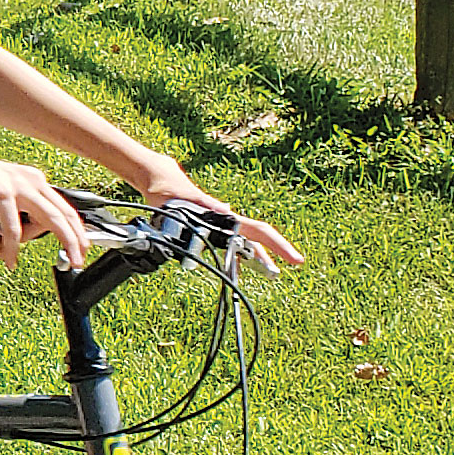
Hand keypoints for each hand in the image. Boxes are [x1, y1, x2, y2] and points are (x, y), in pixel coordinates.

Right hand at [0, 144, 93, 267]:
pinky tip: (7, 258)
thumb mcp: (1, 194)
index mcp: (34, 180)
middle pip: (63, 216)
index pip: (65, 209)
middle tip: (75, 263)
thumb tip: (18, 240)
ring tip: (7, 257)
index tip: (81, 251)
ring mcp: (16, 185)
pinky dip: (10, 247)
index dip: (77, 232)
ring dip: (36, 247)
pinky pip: (12, 228)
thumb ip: (15, 211)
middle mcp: (31, 180)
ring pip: (46, 222)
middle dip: (73, 243)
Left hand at [130, 154, 302, 272]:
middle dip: (269, 256)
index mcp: (223, 217)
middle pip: (253, 240)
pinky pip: (226, 244)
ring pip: (240, 244)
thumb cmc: (170, 190)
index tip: (295, 258)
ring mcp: (217, 225)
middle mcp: (224, 221)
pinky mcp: (207, 227)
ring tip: (268, 272)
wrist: (158, 183)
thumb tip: (227, 209)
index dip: (278, 245)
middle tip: (283, 270)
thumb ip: (206, 206)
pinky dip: (235, 255)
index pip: (258, 231)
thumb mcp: (187, 199)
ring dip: (253, 258)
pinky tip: (237, 266)